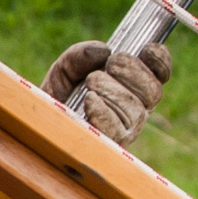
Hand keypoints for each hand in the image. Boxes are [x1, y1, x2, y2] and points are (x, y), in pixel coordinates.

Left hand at [44, 37, 171, 148]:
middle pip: (153, 93)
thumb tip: (104, 50)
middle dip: (135, 72)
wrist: (36, 125)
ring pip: (135, 111)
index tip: (148, 49)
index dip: (161, 62)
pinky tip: (91, 100)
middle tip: (112, 64)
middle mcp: (134, 112)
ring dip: (114, 90)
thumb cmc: (57, 96)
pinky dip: (105, 112)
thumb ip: (81, 54)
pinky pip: (116, 131)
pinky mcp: (107, 149)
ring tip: (91, 81)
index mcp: (133, 89)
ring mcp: (123, 133)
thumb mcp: (66, 68)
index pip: (159, 76)